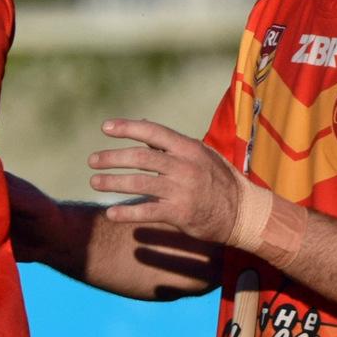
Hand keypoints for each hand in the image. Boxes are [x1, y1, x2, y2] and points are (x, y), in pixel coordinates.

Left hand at [87, 118, 245, 243]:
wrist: (245, 212)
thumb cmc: (219, 180)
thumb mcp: (201, 155)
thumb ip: (171, 144)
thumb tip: (142, 124)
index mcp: (188, 148)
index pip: (153, 132)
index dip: (127, 127)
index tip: (105, 127)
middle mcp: (184, 166)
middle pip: (140, 158)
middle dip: (112, 158)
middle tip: (92, 161)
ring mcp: (182, 190)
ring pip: (139, 183)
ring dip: (112, 182)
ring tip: (95, 182)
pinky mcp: (180, 213)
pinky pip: (147, 212)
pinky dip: (126, 212)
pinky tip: (110, 213)